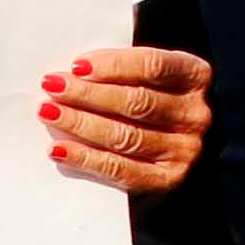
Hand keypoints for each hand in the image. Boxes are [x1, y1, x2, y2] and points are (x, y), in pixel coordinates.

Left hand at [43, 47, 209, 197]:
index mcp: (196, 76)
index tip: (76, 66)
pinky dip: (85, 158)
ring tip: (48, 112)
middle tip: (52, 87)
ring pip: (125, 136)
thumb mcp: (155, 75)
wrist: (177, 144)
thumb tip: (74, 71)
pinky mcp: (167, 178)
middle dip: (88, 94)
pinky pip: (120, 170)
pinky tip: (57, 149)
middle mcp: (196, 114)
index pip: (152, 66)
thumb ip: (126, 70)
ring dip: (81, 124)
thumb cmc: (156, 99)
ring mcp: (185, 149)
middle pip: (136, 102)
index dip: (112, 65)